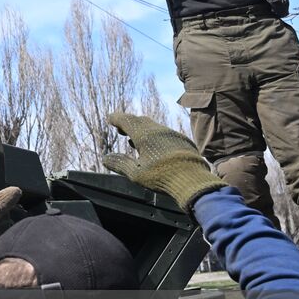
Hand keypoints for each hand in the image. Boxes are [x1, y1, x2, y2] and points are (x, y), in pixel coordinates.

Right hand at [102, 113, 225, 212]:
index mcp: (144, 135)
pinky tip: (153, 148)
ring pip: (153, 127)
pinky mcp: (182, 141)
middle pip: (140, 121)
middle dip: (129, 123)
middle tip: (120, 129)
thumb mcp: (136, 174)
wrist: (193, 180)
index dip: (117, 119)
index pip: (127, 120)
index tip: (110, 118)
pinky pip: (164, 134)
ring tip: (134, 140)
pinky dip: (154, 137)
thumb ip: (120, 164)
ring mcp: (172, 135)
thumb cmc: (162, 177)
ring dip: (142, 131)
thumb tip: (105, 158)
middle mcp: (158, 131)